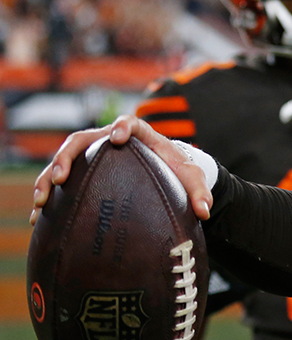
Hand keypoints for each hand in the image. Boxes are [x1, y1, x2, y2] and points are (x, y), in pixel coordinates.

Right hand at [31, 115, 213, 223]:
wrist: (162, 170)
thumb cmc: (176, 170)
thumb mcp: (191, 178)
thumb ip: (200, 192)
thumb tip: (205, 213)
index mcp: (139, 134)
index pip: (128, 123)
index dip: (120, 127)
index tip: (117, 138)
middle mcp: (109, 139)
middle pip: (82, 139)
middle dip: (68, 156)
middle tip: (61, 177)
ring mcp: (93, 154)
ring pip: (64, 159)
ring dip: (48, 176)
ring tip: (41, 199)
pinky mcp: (83, 170)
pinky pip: (58, 178)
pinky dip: (47, 194)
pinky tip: (37, 216)